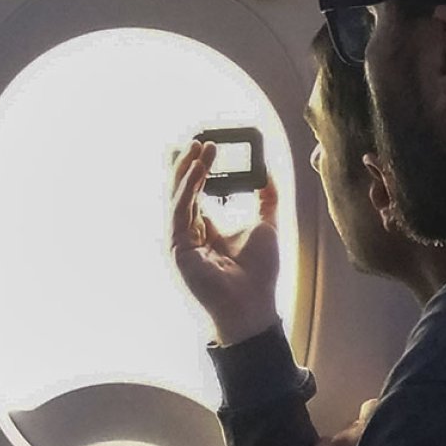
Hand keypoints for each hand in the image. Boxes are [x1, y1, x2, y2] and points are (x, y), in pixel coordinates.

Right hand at [170, 140, 279, 344]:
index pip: (195, 190)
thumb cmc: (258, 274)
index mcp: (205, 228)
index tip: (206, 143)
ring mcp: (181, 241)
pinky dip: (187, 187)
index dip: (197, 166)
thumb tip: (267, 171)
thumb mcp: (267, 224)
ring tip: (199, 146)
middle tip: (199, 138)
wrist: (254, 306)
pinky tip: (198, 168)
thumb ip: (266, 197)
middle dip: (188, 162)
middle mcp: (189, 232)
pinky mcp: (177, 249)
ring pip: (177, 196)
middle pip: (182, 190)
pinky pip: (180, 210)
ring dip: (187, 169)